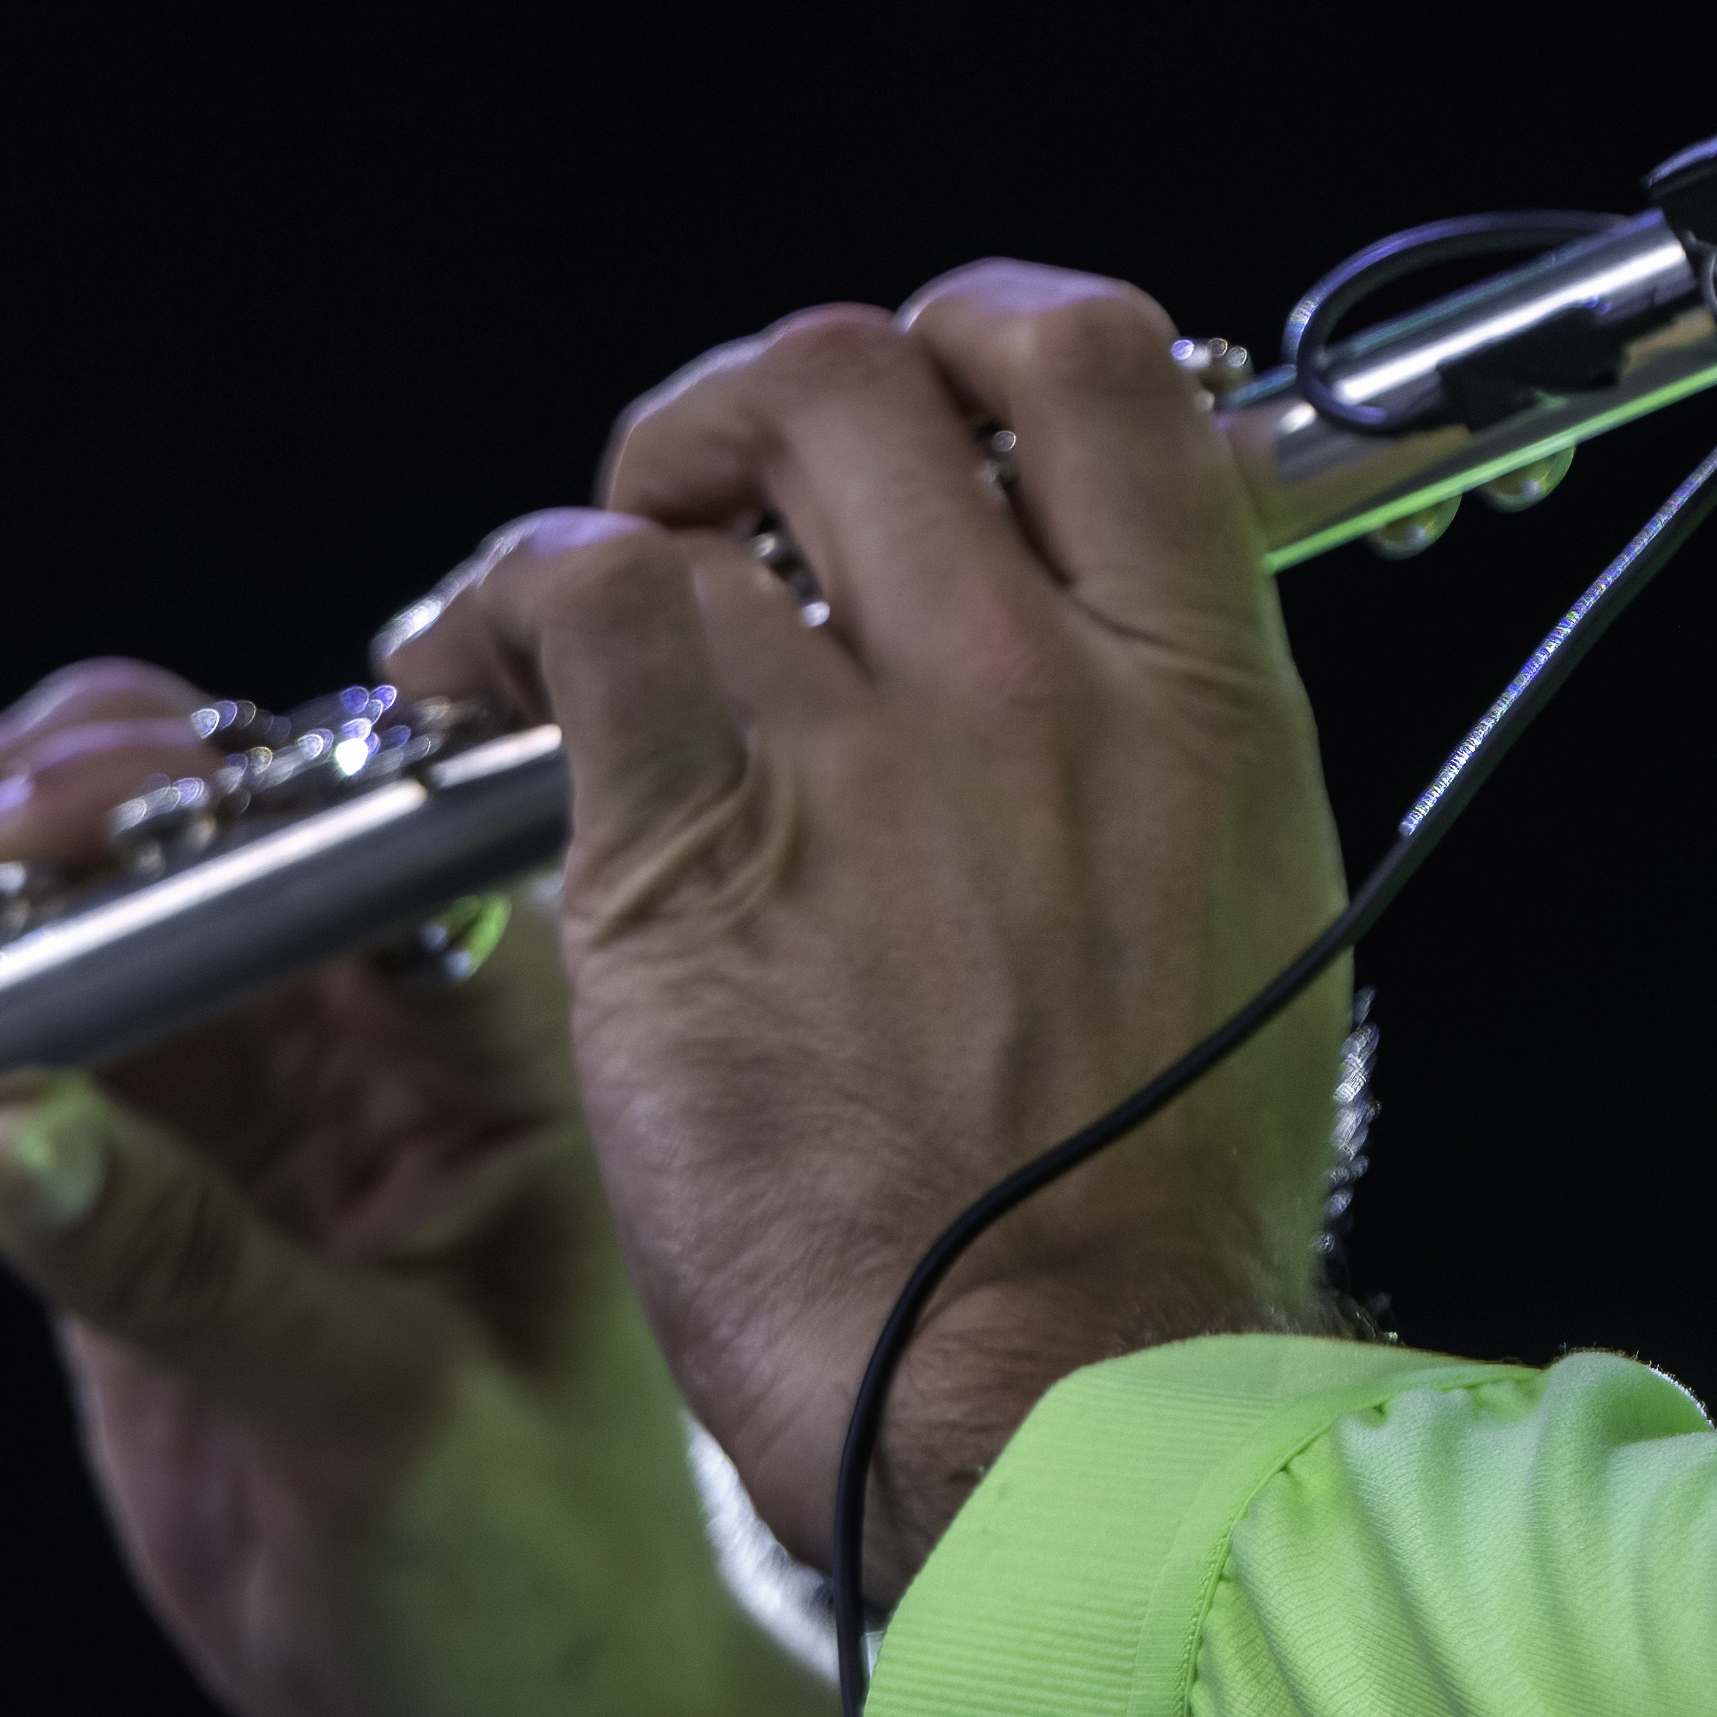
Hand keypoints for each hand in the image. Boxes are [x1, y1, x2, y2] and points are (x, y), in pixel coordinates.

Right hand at [0, 666, 822, 1716]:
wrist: (513, 1713)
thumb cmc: (539, 1570)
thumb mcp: (381, 1422)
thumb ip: (196, 1268)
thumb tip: (1, 1124)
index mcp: (480, 1007)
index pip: (296, 831)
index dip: (119, 818)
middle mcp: (351, 1002)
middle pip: (118, 847)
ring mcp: (227, 1079)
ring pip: (6, 954)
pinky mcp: (124, 1171)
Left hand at [402, 264, 1351, 1605]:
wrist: (1059, 1390)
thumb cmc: (1154, 1211)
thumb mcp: (1251, 915)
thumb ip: (1167, 750)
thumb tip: (1103, 665)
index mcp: (1199, 686)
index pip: (1090, 363)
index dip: (975, 327)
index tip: (923, 382)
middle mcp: (1034, 680)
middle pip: (861, 376)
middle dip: (756, 403)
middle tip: (711, 490)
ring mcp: (864, 759)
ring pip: (701, 483)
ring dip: (616, 508)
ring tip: (560, 605)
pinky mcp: (690, 854)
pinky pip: (575, 612)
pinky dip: (498, 607)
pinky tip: (465, 671)